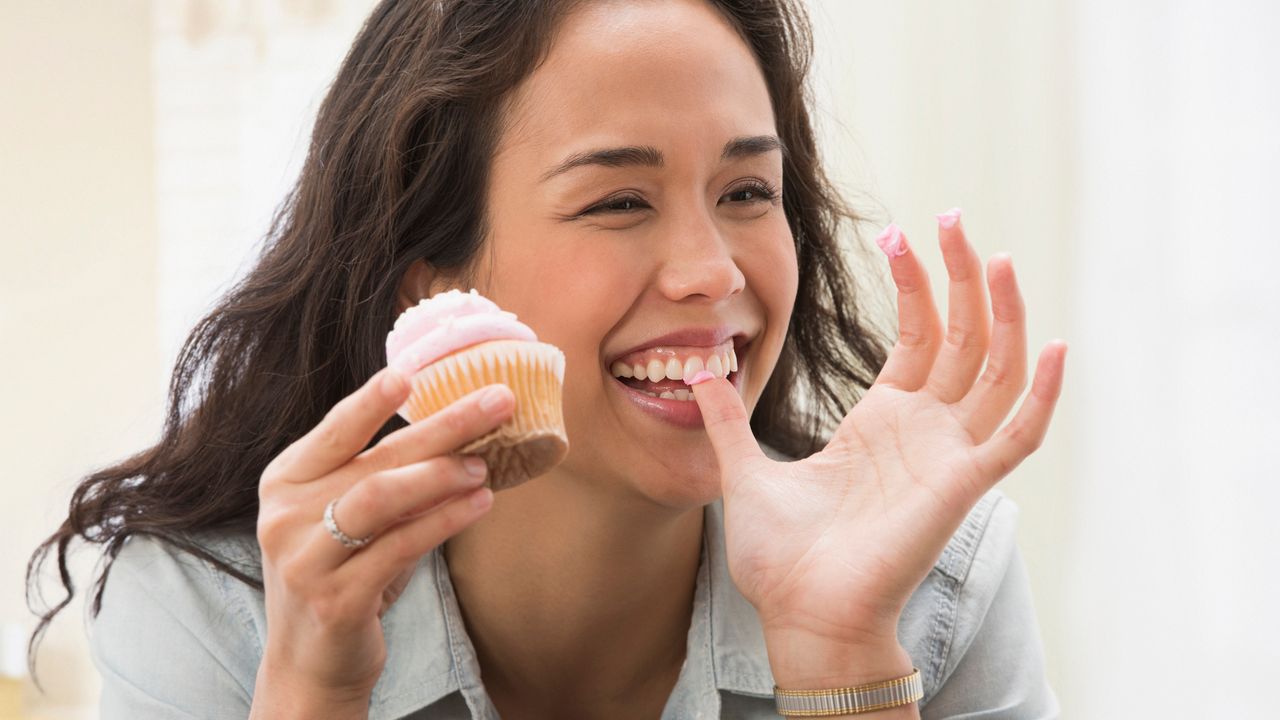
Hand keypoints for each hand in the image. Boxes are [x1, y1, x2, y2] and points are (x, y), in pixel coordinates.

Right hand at [253, 370, 513, 705]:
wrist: (311, 663)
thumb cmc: (343, 573)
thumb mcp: (351, 518)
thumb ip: (385, 475)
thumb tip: (462, 428)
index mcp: (287, 481)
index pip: (334, 430)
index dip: (371, 400)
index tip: (411, 373)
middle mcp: (286, 514)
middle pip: (373, 458)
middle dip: (442, 425)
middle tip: (496, 402)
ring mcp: (306, 558)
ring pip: (380, 497)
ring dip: (441, 475)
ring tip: (486, 463)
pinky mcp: (335, 598)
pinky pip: (400, 547)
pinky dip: (445, 521)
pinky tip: (479, 504)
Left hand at [690, 214, 1066, 668]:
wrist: (799, 613)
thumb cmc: (783, 558)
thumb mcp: (744, 470)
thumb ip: (725, 420)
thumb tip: (692, 372)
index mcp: (881, 422)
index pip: (916, 335)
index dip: (914, 284)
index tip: (896, 235)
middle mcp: (923, 430)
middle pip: (961, 335)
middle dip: (961, 275)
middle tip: (953, 217)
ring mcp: (947, 454)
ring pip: (994, 369)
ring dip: (1001, 312)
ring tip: (994, 253)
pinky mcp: (961, 484)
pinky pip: (1017, 435)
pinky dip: (1041, 395)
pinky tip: (1052, 343)